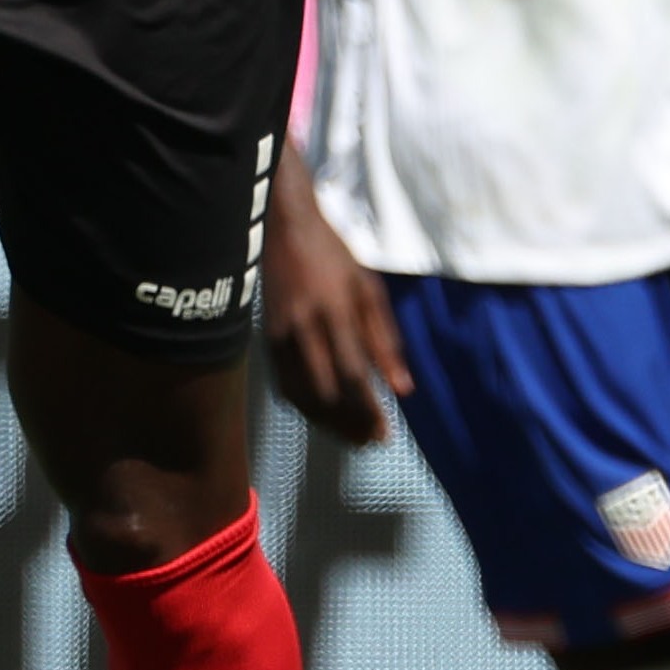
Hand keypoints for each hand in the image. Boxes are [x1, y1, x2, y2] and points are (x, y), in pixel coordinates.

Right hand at [259, 177, 408, 447]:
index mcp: (334, 313)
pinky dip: (305, 408)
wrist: (283, 229)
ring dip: (326, 423)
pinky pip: (284, 386)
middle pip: (324, 394)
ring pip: (300, 397)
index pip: (352, 375)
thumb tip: (402, 389)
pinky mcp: (266, 341)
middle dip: (348, 424)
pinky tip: (323, 415)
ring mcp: (279, 337)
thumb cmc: (334, 256)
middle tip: (370, 440)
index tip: (384, 433)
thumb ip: (385, 341)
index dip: (368, 410)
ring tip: (351, 437)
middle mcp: (302, 329)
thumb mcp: (369, 290)